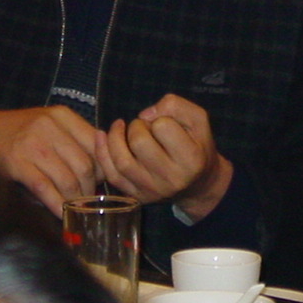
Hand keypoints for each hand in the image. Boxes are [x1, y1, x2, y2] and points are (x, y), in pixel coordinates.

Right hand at [0, 106, 101, 216]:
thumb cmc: (21, 129)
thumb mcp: (50, 122)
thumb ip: (75, 137)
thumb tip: (103, 166)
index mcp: (62, 116)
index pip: (96, 144)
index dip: (102, 168)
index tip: (101, 183)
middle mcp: (50, 127)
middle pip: (84, 165)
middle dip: (89, 189)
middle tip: (88, 201)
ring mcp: (33, 145)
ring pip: (67, 179)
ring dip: (75, 200)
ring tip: (76, 210)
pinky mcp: (17, 164)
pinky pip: (45, 189)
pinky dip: (56, 205)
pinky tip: (61, 215)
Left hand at [97, 93, 233, 220]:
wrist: (198, 184)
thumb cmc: (198, 146)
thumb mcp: (199, 120)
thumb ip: (176, 106)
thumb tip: (145, 113)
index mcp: (191, 158)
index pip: (164, 127)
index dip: (160, 117)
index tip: (164, 122)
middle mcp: (172, 178)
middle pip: (140, 143)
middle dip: (137, 126)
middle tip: (143, 125)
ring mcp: (152, 190)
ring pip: (122, 161)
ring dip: (115, 137)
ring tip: (121, 127)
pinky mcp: (137, 196)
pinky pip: (112, 175)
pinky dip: (103, 153)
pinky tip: (103, 136)